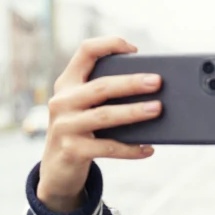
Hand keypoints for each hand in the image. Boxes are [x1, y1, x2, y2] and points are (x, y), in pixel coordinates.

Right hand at [37, 37, 162, 212]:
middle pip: (101, 86)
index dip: (109, 44)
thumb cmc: (81, 131)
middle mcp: (62, 101)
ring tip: (157, 109)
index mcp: (67, 83)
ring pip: (104, 116)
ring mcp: (64, 126)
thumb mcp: (85, 108)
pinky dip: (130, 149)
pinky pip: (107, 147)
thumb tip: (150, 91)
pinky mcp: (71, 150)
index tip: (134, 50)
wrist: (56, 169)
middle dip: (131, 83)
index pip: (85, 51)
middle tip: (157, 82)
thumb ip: (105, 96)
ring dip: (133, 112)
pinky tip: (148, 149)